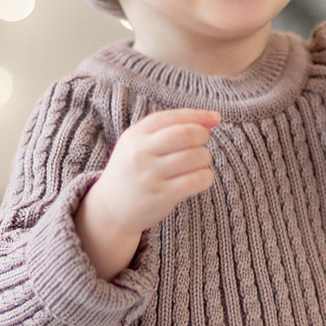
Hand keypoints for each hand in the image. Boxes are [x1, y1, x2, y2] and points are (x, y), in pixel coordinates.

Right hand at [91, 107, 220, 236]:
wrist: (110, 209)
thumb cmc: (132, 172)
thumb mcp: (139, 145)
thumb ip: (169, 129)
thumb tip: (212, 119)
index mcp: (135, 135)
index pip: (172, 118)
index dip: (198, 116)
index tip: (215, 119)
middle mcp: (141, 153)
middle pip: (186, 134)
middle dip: (202, 136)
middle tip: (201, 144)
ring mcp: (151, 175)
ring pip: (195, 157)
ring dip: (205, 158)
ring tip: (199, 163)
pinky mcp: (162, 196)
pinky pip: (196, 180)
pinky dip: (206, 177)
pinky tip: (201, 179)